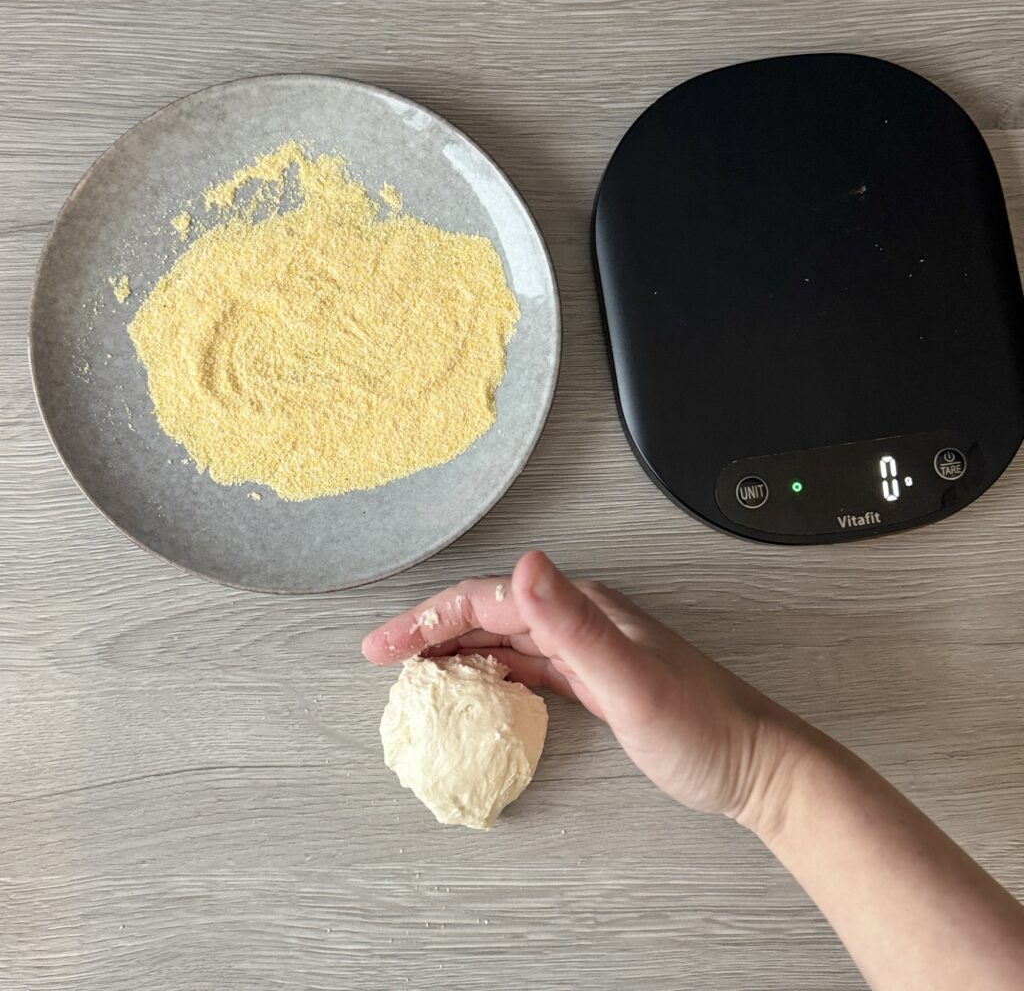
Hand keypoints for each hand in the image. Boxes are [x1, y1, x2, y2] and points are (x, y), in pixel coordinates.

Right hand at [362, 550, 808, 822]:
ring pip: (505, 640)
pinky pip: (528, 667)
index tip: (382, 648)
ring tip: (416, 674)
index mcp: (581, 609)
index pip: (486, 600)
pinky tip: (478, 688)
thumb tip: (525, 565)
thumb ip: (574, 625)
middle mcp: (580, 620)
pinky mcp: (594, 680)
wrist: (753, 764)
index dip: (428, 619)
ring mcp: (588, 650)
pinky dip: (492, 673)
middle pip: (489, 614)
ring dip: (458, 651)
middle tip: (383, 659)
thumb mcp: (631, 681)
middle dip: (432, 631)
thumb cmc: (700, 728)